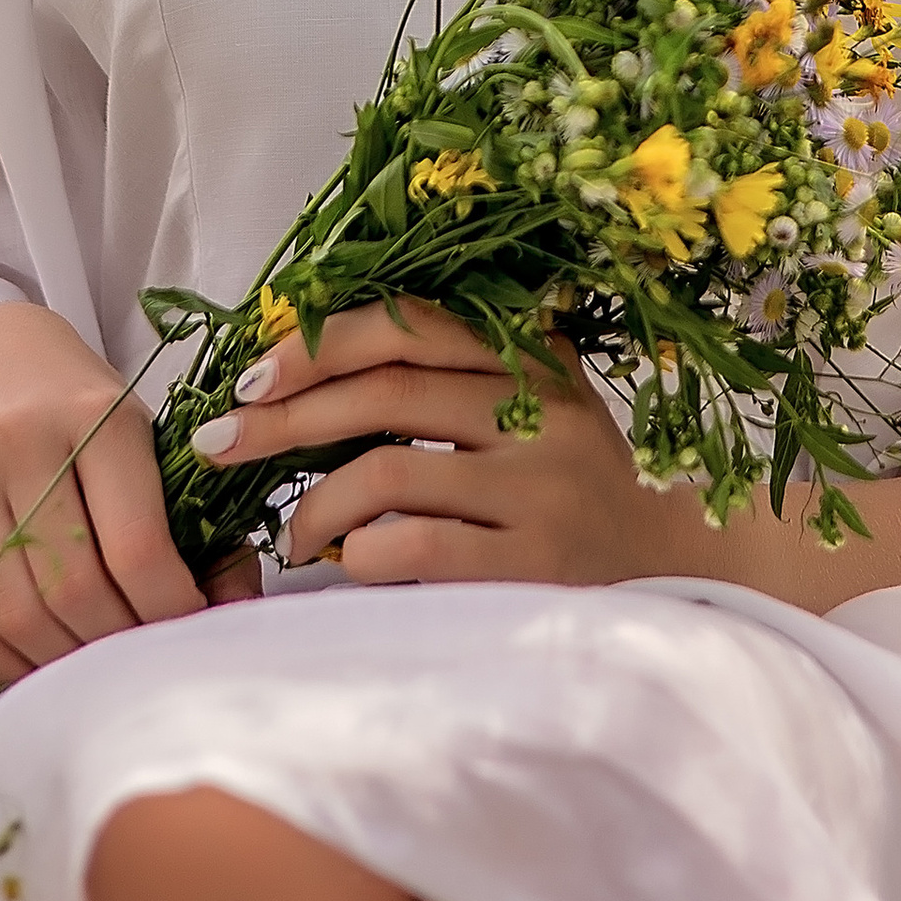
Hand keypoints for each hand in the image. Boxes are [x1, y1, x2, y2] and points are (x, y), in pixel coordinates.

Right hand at [0, 307, 209, 685]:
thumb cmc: (71, 397)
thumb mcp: (135, 426)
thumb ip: (184, 508)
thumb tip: (233, 597)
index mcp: (96, 418)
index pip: (137, 546)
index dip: (172, 607)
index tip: (194, 623)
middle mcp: (21, 446)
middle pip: (76, 590)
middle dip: (122, 641)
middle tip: (149, 656)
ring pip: (18, 616)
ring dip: (67, 662)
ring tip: (101, 665)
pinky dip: (6, 664)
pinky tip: (41, 666)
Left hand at [191, 300, 675, 588]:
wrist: (681, 573)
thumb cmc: (578, 489)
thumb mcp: (537, 412)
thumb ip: (457, 381)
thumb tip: (309, 371)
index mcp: (531, 360)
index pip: (408, 326)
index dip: (319, 342)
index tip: (252, 373)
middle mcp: (536, 414)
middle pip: (383, 393)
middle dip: (283, 419)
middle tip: (219, 444)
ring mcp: (537, 490)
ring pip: (385, 471)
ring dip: (312, 505)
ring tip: (291, 536)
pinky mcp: (532, 565)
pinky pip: (413, 548)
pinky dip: (358, 556)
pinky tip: (348, 567)